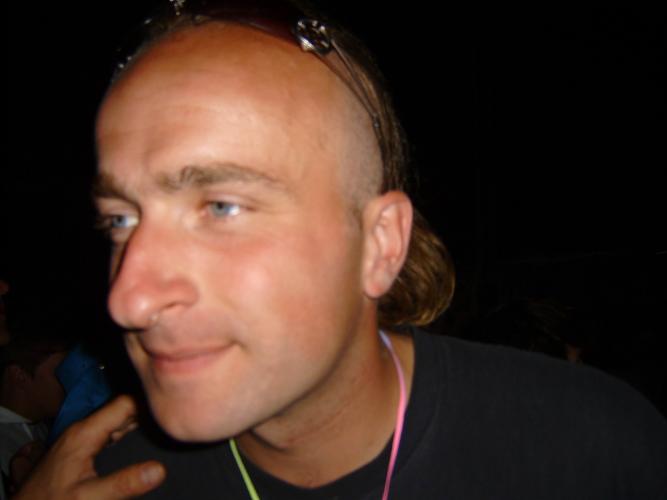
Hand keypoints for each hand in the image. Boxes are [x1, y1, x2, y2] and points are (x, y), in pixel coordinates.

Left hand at [13, 395, 164, 499]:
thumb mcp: (88, 497)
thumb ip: (124, 483)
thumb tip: (160, 470)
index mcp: (85, 432)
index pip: (126, 404)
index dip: (151, 403)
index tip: (175, 406)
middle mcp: (83, 429)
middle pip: (122, 409)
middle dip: (147, 411)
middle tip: (175, 414)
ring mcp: (80, 437)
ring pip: (116, 419)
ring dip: (139, 421)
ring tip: (164, 423)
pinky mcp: (80, 448)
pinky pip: (110, 430)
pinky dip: (128, 431)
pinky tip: (142, 438)